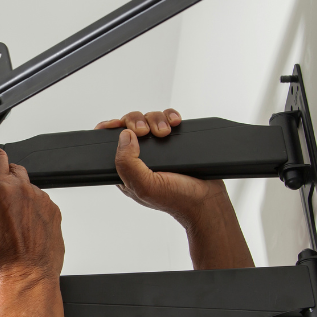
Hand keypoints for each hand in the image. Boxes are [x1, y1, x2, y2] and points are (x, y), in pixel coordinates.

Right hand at [0, 147, 64, 286]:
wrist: (24, 279)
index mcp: (0, 188)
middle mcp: (24, 190)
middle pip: (11, 169)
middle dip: (0, 180)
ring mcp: (42, 201)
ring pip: (26, 188)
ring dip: (16, 198)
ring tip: (7, 222)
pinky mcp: (54, 213)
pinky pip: (39, 204)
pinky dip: (30, 212)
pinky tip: (21, 229)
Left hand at [95, 109, 229, 228]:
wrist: (208, 200)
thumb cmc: (176, 199)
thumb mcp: (143, 186)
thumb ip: (127, 163)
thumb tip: (124, 135)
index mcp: (126, 168)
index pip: (109, 142)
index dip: (110, 128)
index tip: (118, 124)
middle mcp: (140, 156)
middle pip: (129, 124)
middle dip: (137, 122)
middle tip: (146, 132)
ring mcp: (158, 147)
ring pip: (148, 119)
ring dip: (156, 119)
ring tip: (166, 132)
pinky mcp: (174, 140)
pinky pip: (167, 118)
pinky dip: (170, 116)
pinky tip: (175, 123)